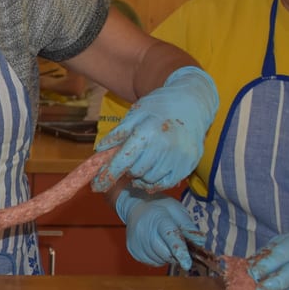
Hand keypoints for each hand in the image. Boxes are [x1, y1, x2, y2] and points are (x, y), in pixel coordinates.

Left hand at [93, 66, 217, 190]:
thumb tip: (100, 150)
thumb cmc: (159, 106)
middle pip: (135, 172)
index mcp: (147, 132)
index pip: (123, 160)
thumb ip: (118, 133)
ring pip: (149, 180)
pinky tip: (152, 172)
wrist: (192, 104)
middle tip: (130, 159)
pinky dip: (155, 182)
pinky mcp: (188, 165)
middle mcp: (164, 147)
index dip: (108, 174)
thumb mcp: (136, 113)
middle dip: (128, 169)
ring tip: (143, 162)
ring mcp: (178, 158)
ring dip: (141, 176)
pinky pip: (166, 184)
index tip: (97, 186)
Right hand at [114, 188, 200, 269]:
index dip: (180, 251)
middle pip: (166, 253)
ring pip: (160, 260)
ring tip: (163, 240)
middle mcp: (144, 231)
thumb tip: (201, 242)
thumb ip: (188, 225)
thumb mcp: (176, 209)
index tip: (187, 264)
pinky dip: (159, 257)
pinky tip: (156, 244)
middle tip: (177, 242)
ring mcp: (137, 242)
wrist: (135, 206)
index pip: (170, 236)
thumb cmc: (160, 207)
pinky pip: (153, 262)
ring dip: (168, 255)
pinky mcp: (133, 250)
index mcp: (158, 218)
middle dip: (177, 253)